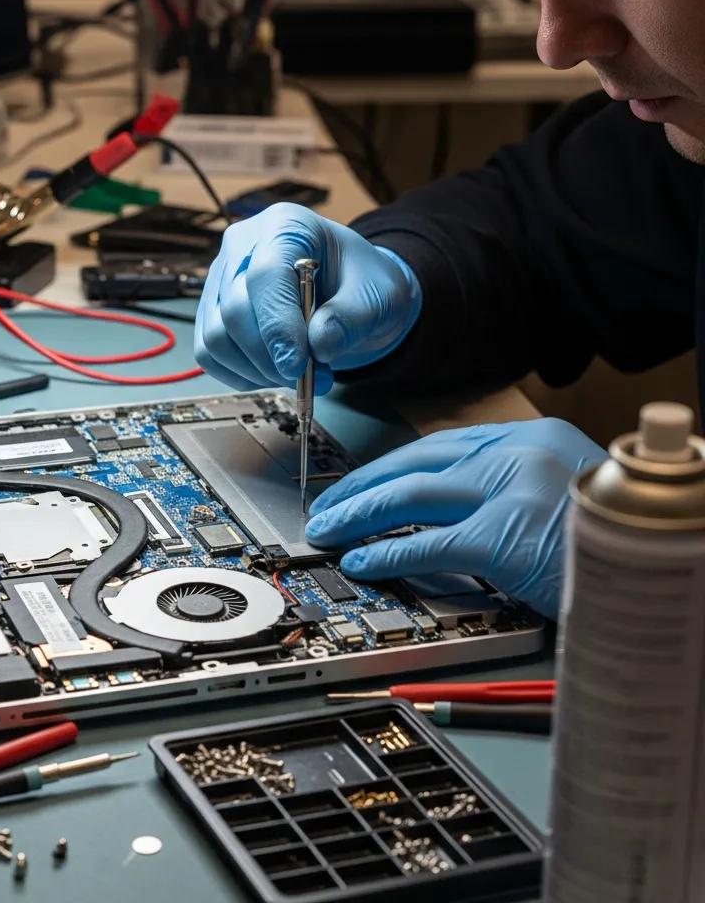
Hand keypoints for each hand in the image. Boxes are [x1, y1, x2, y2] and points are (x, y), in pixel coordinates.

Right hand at [194, 204, 421, 391]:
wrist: (350, 292)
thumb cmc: (361, 284)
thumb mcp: (378, 297)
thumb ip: (351, 318)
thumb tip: (318, 345)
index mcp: (286, 226)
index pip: (265, 275)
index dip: (278, 326)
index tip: (298, 366)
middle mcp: (243, 247)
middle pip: (234, 310)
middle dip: (271, 357)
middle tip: (312, 378)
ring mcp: (221, 279)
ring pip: (216, 337)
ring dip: (257, 370)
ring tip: (298, 375)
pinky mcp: (212, 310)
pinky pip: (209, 353)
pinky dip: (240, 375)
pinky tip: (273, 373)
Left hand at [304, 418, 607, 617]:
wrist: (671, 556)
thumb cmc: (616, 537)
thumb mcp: (562, 493)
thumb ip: (512, 488)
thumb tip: (451, 508)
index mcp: (532, 439)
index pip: (442, 446)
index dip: (392, 466)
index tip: (361, 483)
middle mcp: (520, 452)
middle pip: (417, 462)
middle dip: (363, 487)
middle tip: (328, 506)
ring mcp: (515, 489)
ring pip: (411, 494)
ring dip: (361, 514)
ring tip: (330, 530)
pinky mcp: (508, 534)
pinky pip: (430, 542)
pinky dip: (388, 551)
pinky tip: (363, 560)